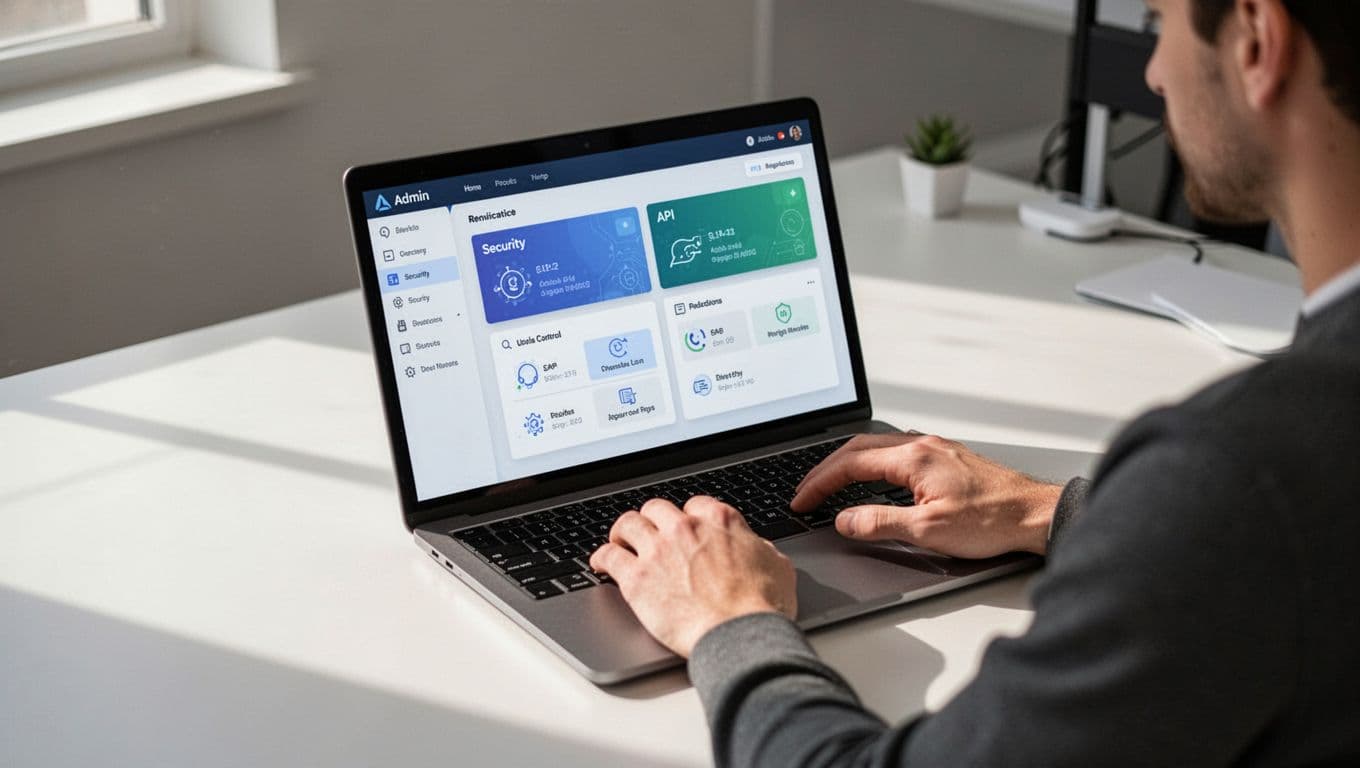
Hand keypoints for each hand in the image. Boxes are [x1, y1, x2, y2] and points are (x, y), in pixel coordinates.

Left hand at [589, 496, 796, 657]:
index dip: (688, 518)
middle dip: (653, 520)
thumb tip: (758, 549)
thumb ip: (761, 550)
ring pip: (628, 524)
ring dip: (623, 532)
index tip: (685, 529)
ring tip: (621, 541)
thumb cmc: (762, 607)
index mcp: (719, 521)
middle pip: (656, 509)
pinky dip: (601, 558)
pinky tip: (600, 564)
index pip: (695, 505)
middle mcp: (685, 529)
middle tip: (650, 533)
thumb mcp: (778, 566)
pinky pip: (608, 556)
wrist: (740, 635)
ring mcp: (657, 551)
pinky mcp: (636, 579)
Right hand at [791, 433, 1061, 557]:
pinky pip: (896, 455)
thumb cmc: (993, 520)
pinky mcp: (947, 459)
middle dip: (826, 470)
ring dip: (849, 465)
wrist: (1035, 515)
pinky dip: (871, 466)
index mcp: (913, 458)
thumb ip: (880, 523)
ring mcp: (936, 449)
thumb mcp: (929, 530)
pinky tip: (872, 480)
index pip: (850, 463)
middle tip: (807, 492)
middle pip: (859, 448)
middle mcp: (923, 446)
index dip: (820, 483)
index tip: (803, 499)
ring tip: (830, 485)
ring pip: (877, 448)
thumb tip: (845, 520)